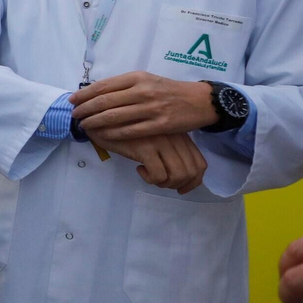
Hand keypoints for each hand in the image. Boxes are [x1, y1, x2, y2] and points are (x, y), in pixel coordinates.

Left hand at [71, 72, 215, 139]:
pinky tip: (102, 136)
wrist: (199, 101)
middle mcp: (142, 91)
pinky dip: (112, 134)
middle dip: (85, 109)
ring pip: (114, 117)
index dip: (84, 94)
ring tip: (84, 126)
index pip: (104, 86)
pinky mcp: (159, 124)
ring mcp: (151, 108)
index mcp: (137, 77)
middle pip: (105, 102)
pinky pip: (130, 131)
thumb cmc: (168, 90)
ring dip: (95, 122)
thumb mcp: (147, 80)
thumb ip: (124, 85)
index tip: (73, 100)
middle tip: (74, 115)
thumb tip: (97, 92)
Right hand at [91, 131, 207, 192]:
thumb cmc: (129, 126)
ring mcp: (160, 141)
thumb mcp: (155, 134)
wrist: (102, 115)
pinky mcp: (145, 147)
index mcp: (179, 134)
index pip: (200, 163)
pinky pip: (158, 175)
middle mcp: (174, 137)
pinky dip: (151, 179)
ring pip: (177, 175)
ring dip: (165, 183)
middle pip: (192, 172)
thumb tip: (182, 172)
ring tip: (151, 177)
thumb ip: (170, 146)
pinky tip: (139, 169)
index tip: (181, 187)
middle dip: (180, 185)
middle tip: (163, 184)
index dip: (194, 181)